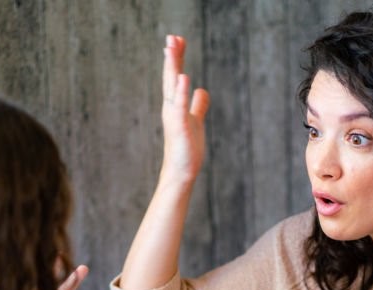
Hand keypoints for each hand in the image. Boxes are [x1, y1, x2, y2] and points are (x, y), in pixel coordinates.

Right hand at [161, 34, 210, 182]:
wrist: (181, 171)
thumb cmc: (186, 148)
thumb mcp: (195, 121)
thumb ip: (197, 105)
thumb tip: (201, 91)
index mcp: (175, 104)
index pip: (175, 75)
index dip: (177, 57)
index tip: (178, 39)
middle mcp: (171, 107)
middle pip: (171, 76)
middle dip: (172, 56)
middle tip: (172, 36)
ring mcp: (174, 116)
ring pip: (172, 86)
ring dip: (172, 66)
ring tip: (173, 47)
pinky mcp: (180, 126)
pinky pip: (180, 106)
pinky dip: (181, 91)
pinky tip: (184, 77)